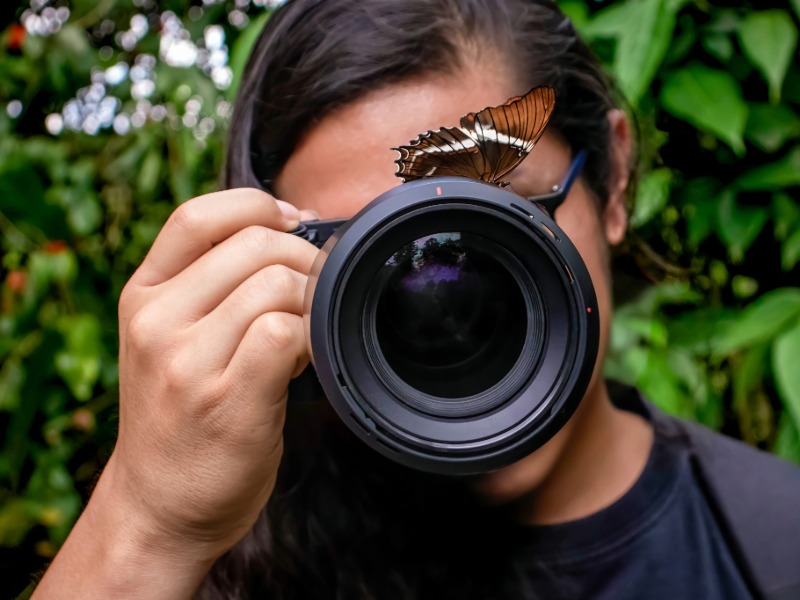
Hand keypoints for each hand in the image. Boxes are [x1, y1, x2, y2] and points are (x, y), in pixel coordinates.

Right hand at [109, 188, 318, 557]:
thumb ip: (208, 284)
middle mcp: (157, 322)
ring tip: (299, 336)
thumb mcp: (166, 338)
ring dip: (309, 303)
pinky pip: (287, 332)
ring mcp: (188, 362)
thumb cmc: (178, 416)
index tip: (291, 223)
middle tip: (310, 295)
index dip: (257, 206)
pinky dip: (310, 338)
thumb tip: (290, 228)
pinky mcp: (228, 400)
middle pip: (256, 245)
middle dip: (303, 261)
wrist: (158, 506)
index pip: (198, 216)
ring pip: (277, 285)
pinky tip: (302, 362)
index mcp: (142, 296)